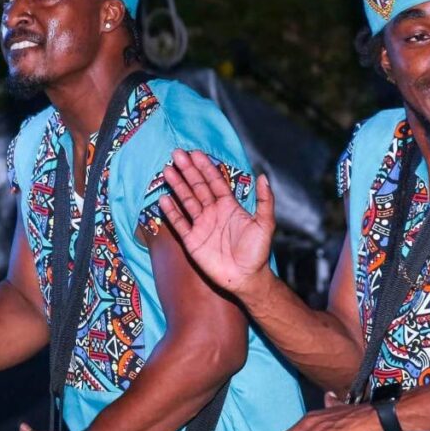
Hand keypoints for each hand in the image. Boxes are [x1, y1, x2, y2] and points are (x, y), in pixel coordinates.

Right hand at [159, 149, 274, 295]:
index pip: (214, 182)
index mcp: (229, 206)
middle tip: (177, 154)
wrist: (246, 277)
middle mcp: (213, 212)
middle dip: (188, 171)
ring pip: (186, 201)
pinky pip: (179, 223)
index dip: (205, 167)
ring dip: (177, 186)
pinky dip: (171, 212)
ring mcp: (201, 226)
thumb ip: (265, 201)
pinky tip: (164, 199)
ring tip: (167, 171)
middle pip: (197, 187)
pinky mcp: (192, 241)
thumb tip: (263, 176)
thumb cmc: (257, 252)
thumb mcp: (265, 224)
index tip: (195, 153)